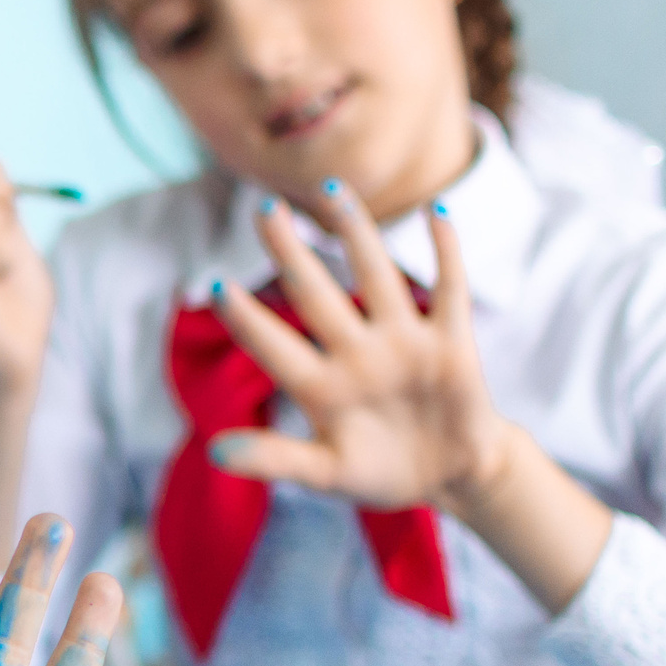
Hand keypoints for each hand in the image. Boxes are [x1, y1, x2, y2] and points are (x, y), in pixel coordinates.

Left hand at [207, 183, 504, 512]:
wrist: (451, 476)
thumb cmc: (379, 474)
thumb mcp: (327, 474)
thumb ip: (276, 460)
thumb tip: (214, 453)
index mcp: (318, 386)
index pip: (273, 344)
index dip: (247, 319)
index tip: (216, 286)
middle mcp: (355, 353)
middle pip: (315, 293)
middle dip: (290, 252)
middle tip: (263, 208)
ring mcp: (403, 343)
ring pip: (376, 276)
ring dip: (356, 232)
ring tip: (332, 189)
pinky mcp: (451, 344)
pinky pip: (450, 289)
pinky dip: (446, 250)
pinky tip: (436, 210)